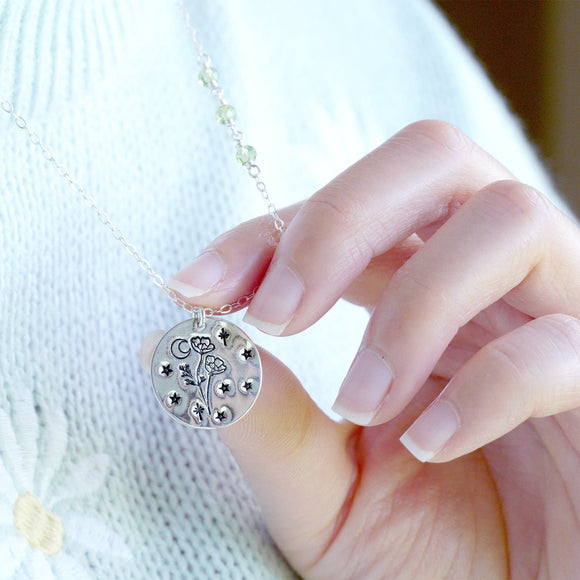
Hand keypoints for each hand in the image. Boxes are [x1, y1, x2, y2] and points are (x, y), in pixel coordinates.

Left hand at [146, 121, 579, 577]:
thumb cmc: (431, 554)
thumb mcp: (327, 491)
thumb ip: (266, 420)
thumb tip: (167, 348)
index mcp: (421, 287)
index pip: (344, 208)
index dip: (266, 233)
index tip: (194, 292)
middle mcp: (491, 279)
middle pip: (433, 157)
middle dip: (339, 221)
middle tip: (277, 315)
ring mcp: (560, 313)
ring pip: (505, 221)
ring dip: (412, 306)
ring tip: (363, 402)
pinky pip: (559, 341)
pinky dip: (483, 387)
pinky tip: (430, 445)